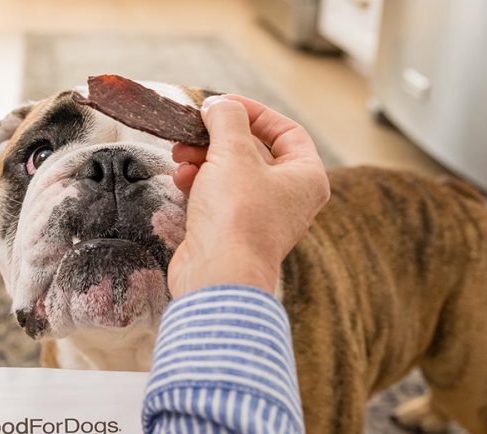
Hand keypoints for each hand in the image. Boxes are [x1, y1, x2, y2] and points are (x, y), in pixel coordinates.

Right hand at [167, 95, 329, 297]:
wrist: (217, 275)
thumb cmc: (237, 216)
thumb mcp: (232, 153)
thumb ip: (227, 119)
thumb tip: (219, 106)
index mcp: (306, 177)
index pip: (287, 131)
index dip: (254, 113)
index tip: (223, 105)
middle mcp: (288, 197)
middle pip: (254, 151)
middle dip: (219, 137)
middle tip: (193, 129)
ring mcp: (260, 216)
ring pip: (231, 174)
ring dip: (204, 158)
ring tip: (180, 153)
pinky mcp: (232, 231)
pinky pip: (217, 196)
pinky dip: (199, 183)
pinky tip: (181, 178)